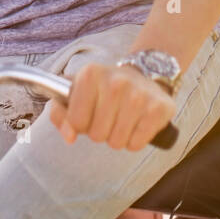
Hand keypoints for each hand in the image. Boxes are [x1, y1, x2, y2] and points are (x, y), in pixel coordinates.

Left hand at [48, 62, 176, 151]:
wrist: (145, 75)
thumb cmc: (103, 88)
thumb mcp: (75, 92)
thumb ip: (60, 113)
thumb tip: (69, 136)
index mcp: (90, 74)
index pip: (76, 122)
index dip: (81, 122)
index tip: (90, 111)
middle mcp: (116, 82)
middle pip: (96, 135)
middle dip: (100, 131)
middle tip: (109, 115)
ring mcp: (139, 95)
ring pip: (116, 142)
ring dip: (118, 137)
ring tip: (123, 118)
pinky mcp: (159, 108)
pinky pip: (136, 144)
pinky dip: (135, 140)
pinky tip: (137, 122)